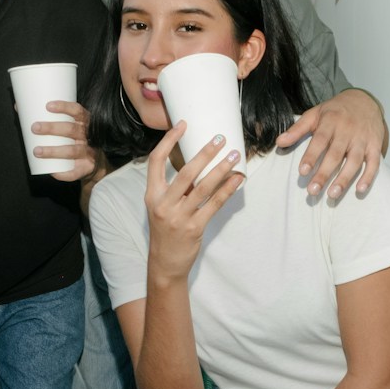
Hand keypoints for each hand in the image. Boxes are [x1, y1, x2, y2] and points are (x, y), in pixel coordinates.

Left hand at [31, 100, 98, 182]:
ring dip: (53, 151)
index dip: (64, 107)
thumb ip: (47, 118)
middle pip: (71, 130)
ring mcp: (88, 152)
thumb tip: (19, 107)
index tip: (48, 106)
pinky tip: (52, 171)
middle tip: (34, 128)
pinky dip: (62, 173)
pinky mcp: (86, 168)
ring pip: (71, 151)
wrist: (93, 163)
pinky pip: (74, 172)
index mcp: (83, 122)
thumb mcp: (66, 126)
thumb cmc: (73, 140)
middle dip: (52, 128)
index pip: (77, 111)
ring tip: (36, 151)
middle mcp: (88, 136)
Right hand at [143, 122, 243, 285]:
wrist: (165, 263)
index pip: (156, 160)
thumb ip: (176, 188)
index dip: (168, 140)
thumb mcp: (162, 207)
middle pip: (185, 171)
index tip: (182, 125)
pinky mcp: (194, 228)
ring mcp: (178, 217)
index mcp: (152, 195)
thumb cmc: (166, 230)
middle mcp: (163, 203)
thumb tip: (200, 164)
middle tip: (220, 138)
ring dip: (221, 169)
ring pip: (202, 187)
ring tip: (234, 156)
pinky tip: (237, 180)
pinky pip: (213, 204)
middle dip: (205, 153)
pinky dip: (227, 190)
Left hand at [277, 89, 387, 201]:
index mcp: (330, 121)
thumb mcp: (315, 114)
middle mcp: (347, 130)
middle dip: (324, 173)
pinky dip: (369, 176)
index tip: (302, 171)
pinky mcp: (375, 145)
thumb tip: (279, 142)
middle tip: (313, 191)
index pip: (320, 140)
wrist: (365, 100)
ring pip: (354, 161)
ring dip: (344, 179)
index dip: (311, 156)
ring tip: (333, 194)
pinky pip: (374, 162)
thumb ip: (297, 129)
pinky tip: (360, 189)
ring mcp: (362, 138)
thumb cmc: (335, 111)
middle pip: (336, 154)